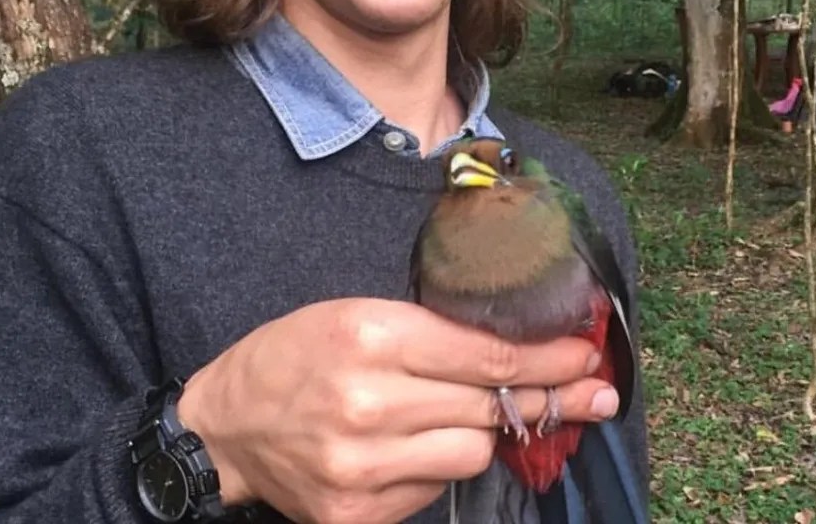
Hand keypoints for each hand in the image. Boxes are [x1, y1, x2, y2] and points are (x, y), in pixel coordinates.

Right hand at [177, 298, 617, 523]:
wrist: (226, 425)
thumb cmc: (295, 352)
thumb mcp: (356, 313)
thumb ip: (430, 332)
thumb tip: (513, 352)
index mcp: (369, 335)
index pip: (486, 356)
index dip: (548, 360)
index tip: (588, 358)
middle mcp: (369, 403)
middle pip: (490, 409)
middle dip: (546, 398)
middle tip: (589, 393)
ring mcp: (363, 468)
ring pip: (471, 454)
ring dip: (484, 431)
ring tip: (471, 412)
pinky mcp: (357, 514)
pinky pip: (434, 490)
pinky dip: (439, 464)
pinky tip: (418, 443)